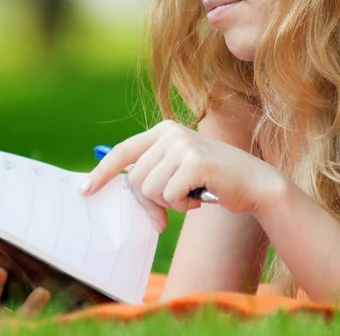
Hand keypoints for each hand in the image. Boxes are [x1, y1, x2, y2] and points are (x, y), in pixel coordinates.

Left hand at [81, 120, 283, 230]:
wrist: (254, 182)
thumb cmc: (212, 180)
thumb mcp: (177, 170)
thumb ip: (152, 173)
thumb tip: (123, 192)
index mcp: (163, 130)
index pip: (123, 151)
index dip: (102, 173)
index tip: (85, 190)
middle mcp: (170, 133)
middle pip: (134, 179)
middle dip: (148, 202)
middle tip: (169, 208)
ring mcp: (183, 145)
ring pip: (150, 190)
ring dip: (169, 203)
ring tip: (191, 194)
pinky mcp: (194, 162)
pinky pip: (170, 197)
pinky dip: (183, 206)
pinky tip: (201, 196)